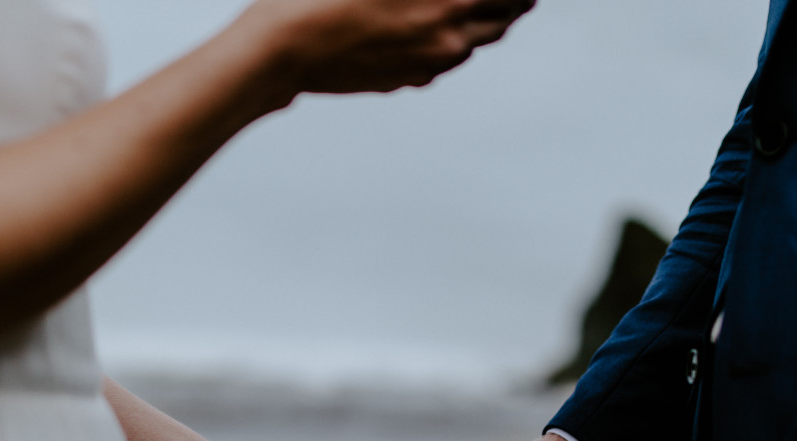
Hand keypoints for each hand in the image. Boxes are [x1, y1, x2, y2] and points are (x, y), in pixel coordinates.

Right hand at [243, 0, 535, 94]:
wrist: (283, 50)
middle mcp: (449, 34)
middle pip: (504, 16)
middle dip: (513, 1)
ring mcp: (430, 62)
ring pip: (475, 42)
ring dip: (487, 22)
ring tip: (491, 8)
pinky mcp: (408, 78)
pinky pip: (444, 60)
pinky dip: (453, 42)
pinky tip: (443, 30)